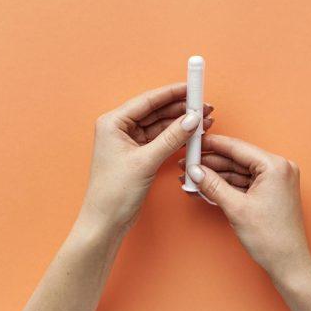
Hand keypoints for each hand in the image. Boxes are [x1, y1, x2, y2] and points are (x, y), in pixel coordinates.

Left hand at [80, 82, 213, 232]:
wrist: (106, 222)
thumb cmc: (114, 192)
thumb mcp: (145, 161)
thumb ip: (171, 138)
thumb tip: (192, 119)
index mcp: (113, 122)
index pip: (147, 101)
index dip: (172, 93)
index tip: (192, 88)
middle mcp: (119, 128)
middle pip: (155, 111)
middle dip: (180, 108)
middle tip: (204, 105)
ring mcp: (129, 141)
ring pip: (160, 125)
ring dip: (181, 122)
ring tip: (204, 119)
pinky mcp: (139, 154)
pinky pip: (161, 139)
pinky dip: (177, 136)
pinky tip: (193, 133)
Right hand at [177, 134, 310, 283]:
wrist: (288, 264)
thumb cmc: (272, 239)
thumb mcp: (236, 208)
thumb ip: (213, 185)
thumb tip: (195, 170)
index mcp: (275, 166)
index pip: (237, 148)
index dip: (212, 145)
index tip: (193, 141)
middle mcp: (279, 168)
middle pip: (237, 159)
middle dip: (211, 163)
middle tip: (187, 164)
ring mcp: (276, 180)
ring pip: (239, 171)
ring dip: (216, 176)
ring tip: (192, 178)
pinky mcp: (271, 191)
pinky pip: (245, 183)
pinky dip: (227, 185)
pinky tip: (207, 186)